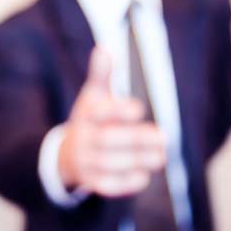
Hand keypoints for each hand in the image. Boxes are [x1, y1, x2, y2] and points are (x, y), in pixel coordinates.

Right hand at [58, 47, 166, 196]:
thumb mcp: (92, 97)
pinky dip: (127, 182)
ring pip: (111, 163)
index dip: (119, 110)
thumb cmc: (89, 121)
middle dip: (137, 139)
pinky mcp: (90, 181)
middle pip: (108, 139)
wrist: (66, 156)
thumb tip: (105, 47)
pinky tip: (143, 176)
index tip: (139, 110)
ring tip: (161, 157)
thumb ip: (101, 75)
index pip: (99, 112)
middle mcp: (81, 138)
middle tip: (164, 137)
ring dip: (138, 160)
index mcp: (84, 115)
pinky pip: (108, 184)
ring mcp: (84, 161)